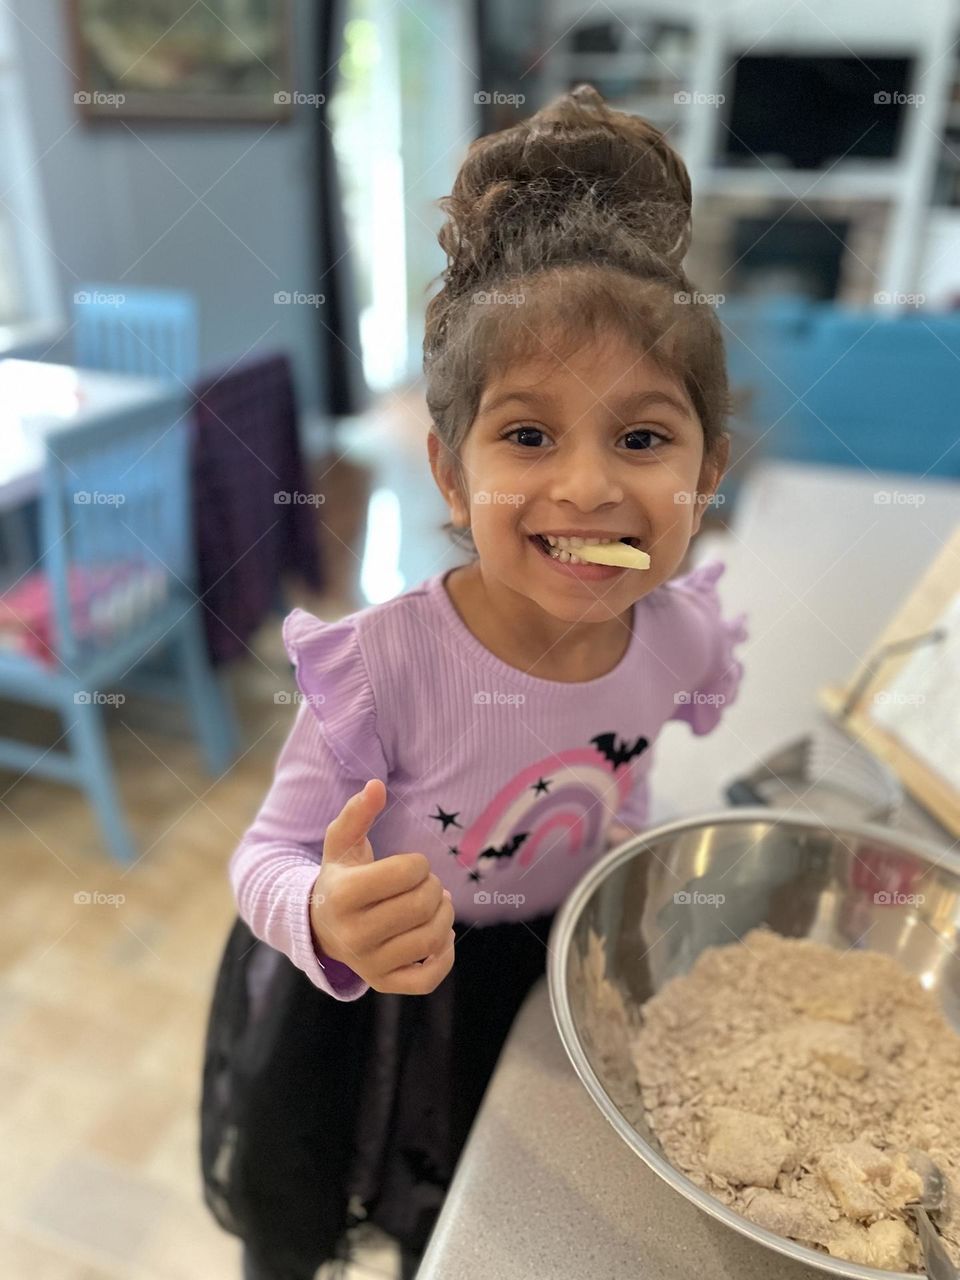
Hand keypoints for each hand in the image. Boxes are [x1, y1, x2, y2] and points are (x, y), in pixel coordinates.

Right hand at [310, 779, 455, 994]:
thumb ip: (357, 813)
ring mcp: (369, 964)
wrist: (321, 927)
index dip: (418, 863)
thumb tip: (376, 785)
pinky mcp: (385, 984)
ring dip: (444, 914)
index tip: (410, 866)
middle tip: (424, 884)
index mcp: (343, 894)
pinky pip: (430, 977)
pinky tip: (439, 936)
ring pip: (432, 937)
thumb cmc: (340, 876)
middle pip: (423, 905)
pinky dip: (445, 955)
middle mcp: (353, 935)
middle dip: (433, 887)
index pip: (407, 872)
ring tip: (433, 904)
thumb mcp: (341, 843)